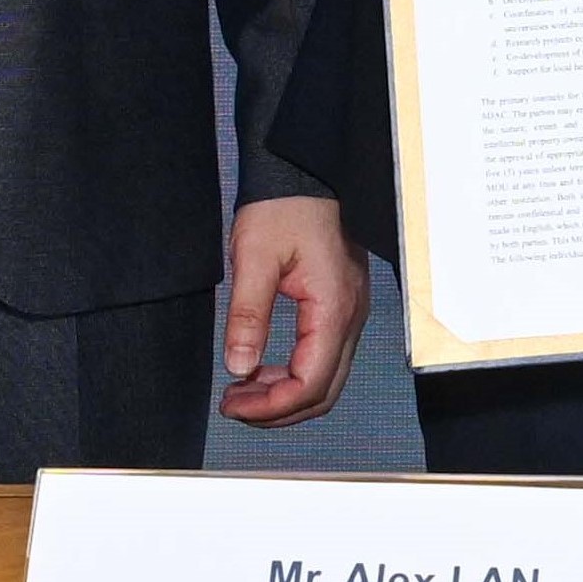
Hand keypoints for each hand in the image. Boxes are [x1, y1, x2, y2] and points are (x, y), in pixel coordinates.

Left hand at [219, 194, 366, 426]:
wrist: (306, 173)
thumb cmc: (284, 206)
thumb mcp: (254, 258)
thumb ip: (247, 315)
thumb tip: (238, 367)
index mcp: (333, 308)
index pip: (310, 382)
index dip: (270, 406)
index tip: (231, 405)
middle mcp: (350, 316)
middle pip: (324, 391)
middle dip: (278, 409)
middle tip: (233, 406)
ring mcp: (350, 312)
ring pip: (326, 378)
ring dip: (285, 394)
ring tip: (242, 390)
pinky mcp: (341, 306)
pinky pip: (325, 357)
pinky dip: (294, 373)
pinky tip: (262, 367)